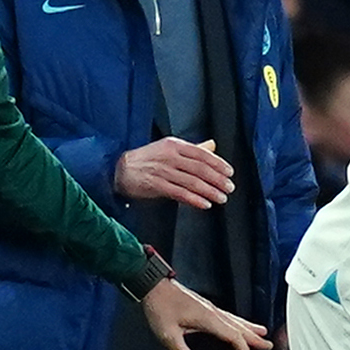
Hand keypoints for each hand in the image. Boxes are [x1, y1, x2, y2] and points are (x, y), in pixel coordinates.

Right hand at [116, 137, 233, 207]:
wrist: (119, 169)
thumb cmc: (147, 159)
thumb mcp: (169, 148)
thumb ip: (192, 149)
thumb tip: (212, 146)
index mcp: (175, 145)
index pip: (202, 154)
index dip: (218, 164)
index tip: (230, 173)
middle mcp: (170, 156)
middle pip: (200, 168)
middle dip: (218, 179)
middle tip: (230, 188)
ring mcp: (163, 171)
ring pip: (192, 182)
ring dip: (210, 191)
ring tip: (222, 198)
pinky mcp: (156, 185)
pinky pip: (179, 193)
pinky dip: (194, 199)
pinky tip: (205, 204)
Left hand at [139, 277, 269, 349]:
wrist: (152, 284)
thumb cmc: (159, 306)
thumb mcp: (168, 334)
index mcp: (208, 318)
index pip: (232, 335)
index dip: (242, 348)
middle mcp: (212, 311)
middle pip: (238, 326)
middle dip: (254, 337)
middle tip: (268, 344)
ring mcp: (208, 307)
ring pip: (234, 319)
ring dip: (248, 327)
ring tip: (261, 331)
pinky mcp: (203, 305)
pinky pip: (226, 315)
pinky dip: (236, 321)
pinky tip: (235, 322)